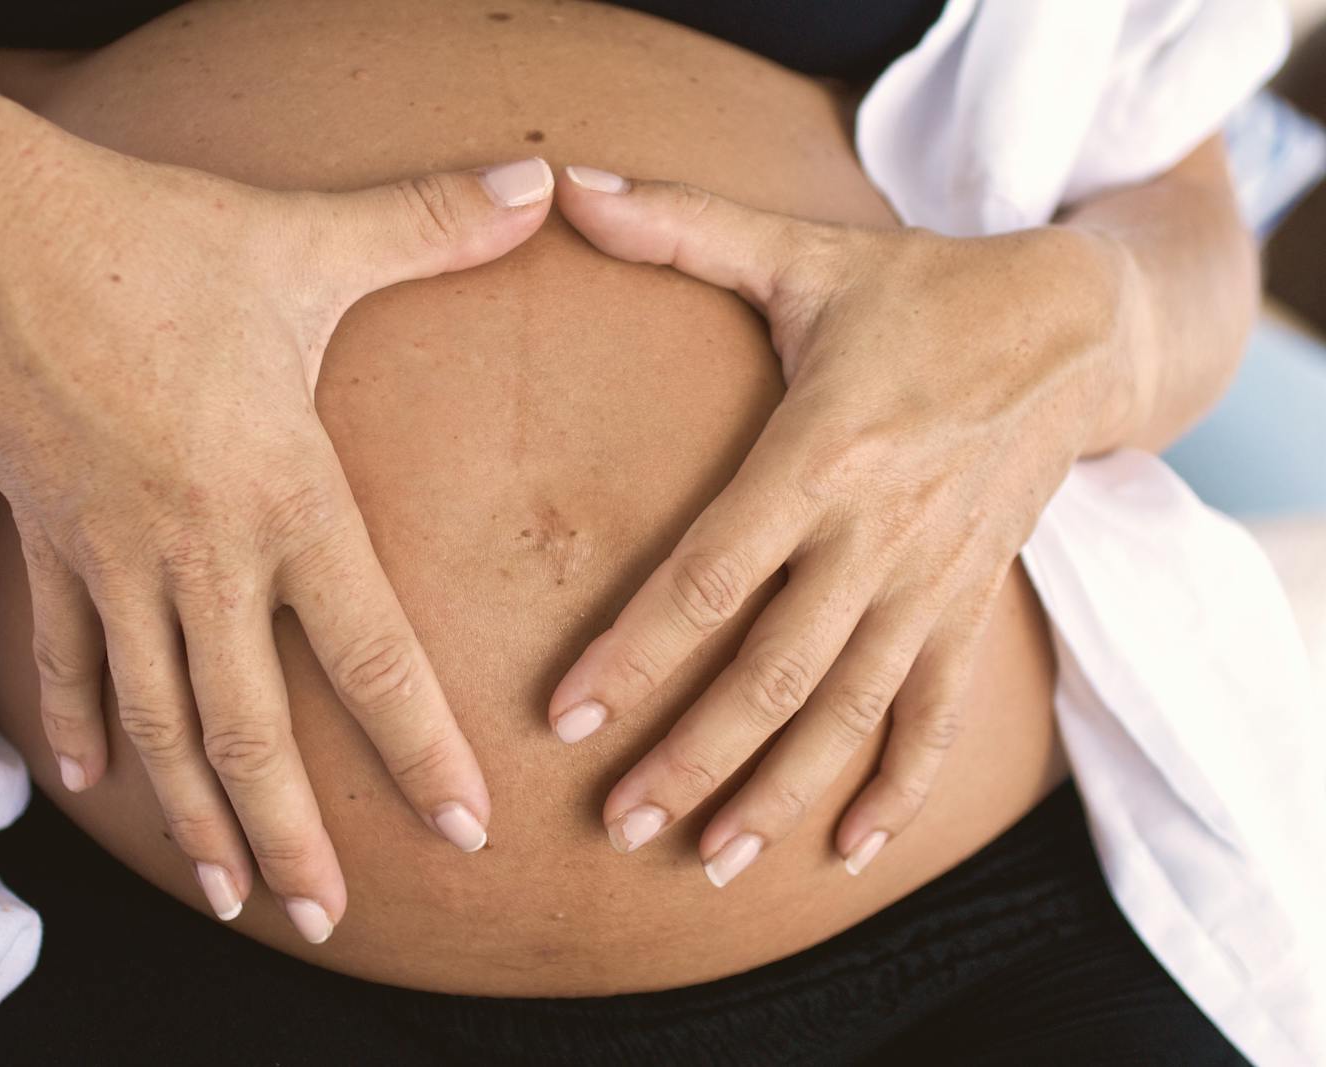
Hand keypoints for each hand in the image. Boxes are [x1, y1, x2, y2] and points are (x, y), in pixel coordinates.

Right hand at [0, 130, 554, 938]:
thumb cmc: (147, 240)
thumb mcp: (302, 241)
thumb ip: (427, 228)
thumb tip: (535, 182)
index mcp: (282, 495)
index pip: (369, 654)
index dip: (421, 750)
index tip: (463, 831)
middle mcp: (199, 552)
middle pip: (249, 729)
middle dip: (293, 836)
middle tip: (327, 919)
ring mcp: (111, 559)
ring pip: (155, 720)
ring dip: (192, 816)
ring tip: (225, 896)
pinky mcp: (46, 542)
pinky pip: (64, 656)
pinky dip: (75, 722)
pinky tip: (87, 782)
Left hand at [547, 165, 1131, 883]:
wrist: (1072, 327)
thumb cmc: (915, 293)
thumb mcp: (804, 254)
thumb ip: (683, 229)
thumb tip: (569, 187)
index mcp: (822, 451)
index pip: (711, 576)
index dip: (635, 654)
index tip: (565, 720)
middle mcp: (877, 533)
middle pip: (775, 671)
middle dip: (694, 757)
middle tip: (620, 824)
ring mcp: (933, 580)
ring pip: (852, 712)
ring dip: (781, 792)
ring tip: (711, 862)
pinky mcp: (971, 604)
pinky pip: (940, 714)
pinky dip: (901, 786)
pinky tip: (851, 849)